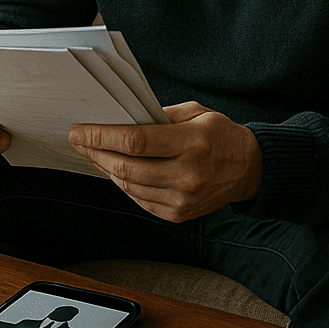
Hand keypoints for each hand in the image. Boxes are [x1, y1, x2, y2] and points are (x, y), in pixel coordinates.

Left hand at [69, 101, 262, 222]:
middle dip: (95, 152)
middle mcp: (188, 175)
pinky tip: (113, 170)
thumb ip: (159, 116)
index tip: (80, 131)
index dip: (101, 136)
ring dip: (104, 169)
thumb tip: (119, 120)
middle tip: (78, 141)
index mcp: (193, 143)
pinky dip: (122, 184)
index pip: (135, 142)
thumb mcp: (196, 112)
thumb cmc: (220, 135)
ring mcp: (183, 199)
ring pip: (128, 186)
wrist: (250, 170)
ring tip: (92, 153)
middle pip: (126, 167)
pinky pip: (139, 199)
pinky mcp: (179, 215)